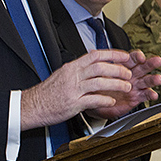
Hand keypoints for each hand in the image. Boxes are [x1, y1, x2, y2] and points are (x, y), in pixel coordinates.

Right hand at [21, 49, 137, 130]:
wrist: (32, 106)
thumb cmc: (47, 93)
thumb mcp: (63, 74)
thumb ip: (78, 68)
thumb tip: (92, 60)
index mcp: (72, 67)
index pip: (95, 55)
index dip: (113, 55)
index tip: (125, 56)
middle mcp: (73, 76)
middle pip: (99, 67)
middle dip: (117, 69)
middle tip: (129, 73)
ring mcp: (73, 90)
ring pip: (99, 82)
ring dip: (116, 84)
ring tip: (126, 87)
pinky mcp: (72, 104)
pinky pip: (92, 100)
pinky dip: (104, 100)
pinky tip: (112, 101)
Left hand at [88, 49, 160, 119]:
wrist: (97, 102)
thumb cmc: (99, 86)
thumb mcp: (98, 74)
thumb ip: (99, 63)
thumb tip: (92, 51)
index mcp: (123, 66)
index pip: (132, 58)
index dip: (137, 56)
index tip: (140, 56)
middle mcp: (132, 74)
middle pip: (143, 67)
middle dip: (151, 63)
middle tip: (158, 61)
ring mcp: (135, 86)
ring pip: (147, 80)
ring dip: (153, 79)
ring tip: (158, 79)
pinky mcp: (137, 97)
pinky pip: (145, 95)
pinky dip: (150, 95)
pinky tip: (153, 94)